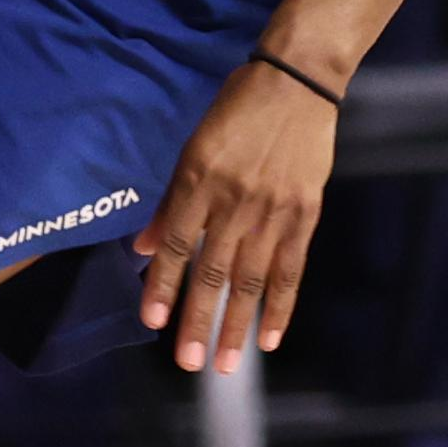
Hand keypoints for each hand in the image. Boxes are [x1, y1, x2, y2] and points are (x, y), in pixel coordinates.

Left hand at [136, 62, 341, 374]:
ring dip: (236, 325)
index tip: (151, 321)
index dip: (163, 285)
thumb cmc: (238, 108)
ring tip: (225, 364)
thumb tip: (143, 246)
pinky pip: (291, 271)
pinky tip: (269, 338)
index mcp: (201, 181)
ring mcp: (272, 211)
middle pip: (213, 272)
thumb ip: (171, 200)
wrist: (298, 82)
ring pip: (250, 281)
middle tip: (188, 362)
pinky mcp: (304, 215)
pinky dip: (280, 307)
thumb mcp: (194, 145)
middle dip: (198, 321)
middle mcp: (234, 202)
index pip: (177, 245)